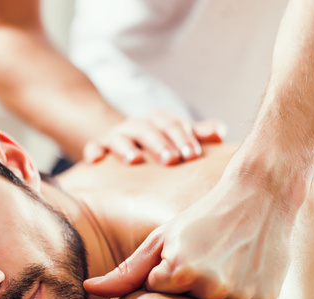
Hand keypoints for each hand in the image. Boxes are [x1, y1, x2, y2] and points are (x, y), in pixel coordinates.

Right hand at [83, 110, 226, 164]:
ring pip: (119, 136)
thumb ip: (197, 135)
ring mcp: (115, 136)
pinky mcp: (97, 148)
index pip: (172, 123)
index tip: (193, 154)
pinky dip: (94, 151)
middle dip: (159, 143)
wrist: (123, 145)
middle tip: (172, 159)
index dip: (183, 136)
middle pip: (147, 128)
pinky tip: (96, 161)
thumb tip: (220, 132)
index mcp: (158, 122)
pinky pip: (93, 147)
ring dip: (126, 146)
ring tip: (134, 160)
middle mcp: (137, 125)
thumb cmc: (159, 147)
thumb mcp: (178, 139)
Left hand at [84, 176, 296, 298]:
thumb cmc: (203, 216)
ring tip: (229, 257)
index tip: (184, 250)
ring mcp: (239, 297)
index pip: (157, 291)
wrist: (261, 194)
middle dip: (191, 281)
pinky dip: (243, 292)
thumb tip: (88, 290)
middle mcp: (209, 289)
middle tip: (209, 253)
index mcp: (178, 273)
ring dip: (218, 288)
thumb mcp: (161, 239)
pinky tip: (247, 267)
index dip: (167, 271)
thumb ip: (124, 272)